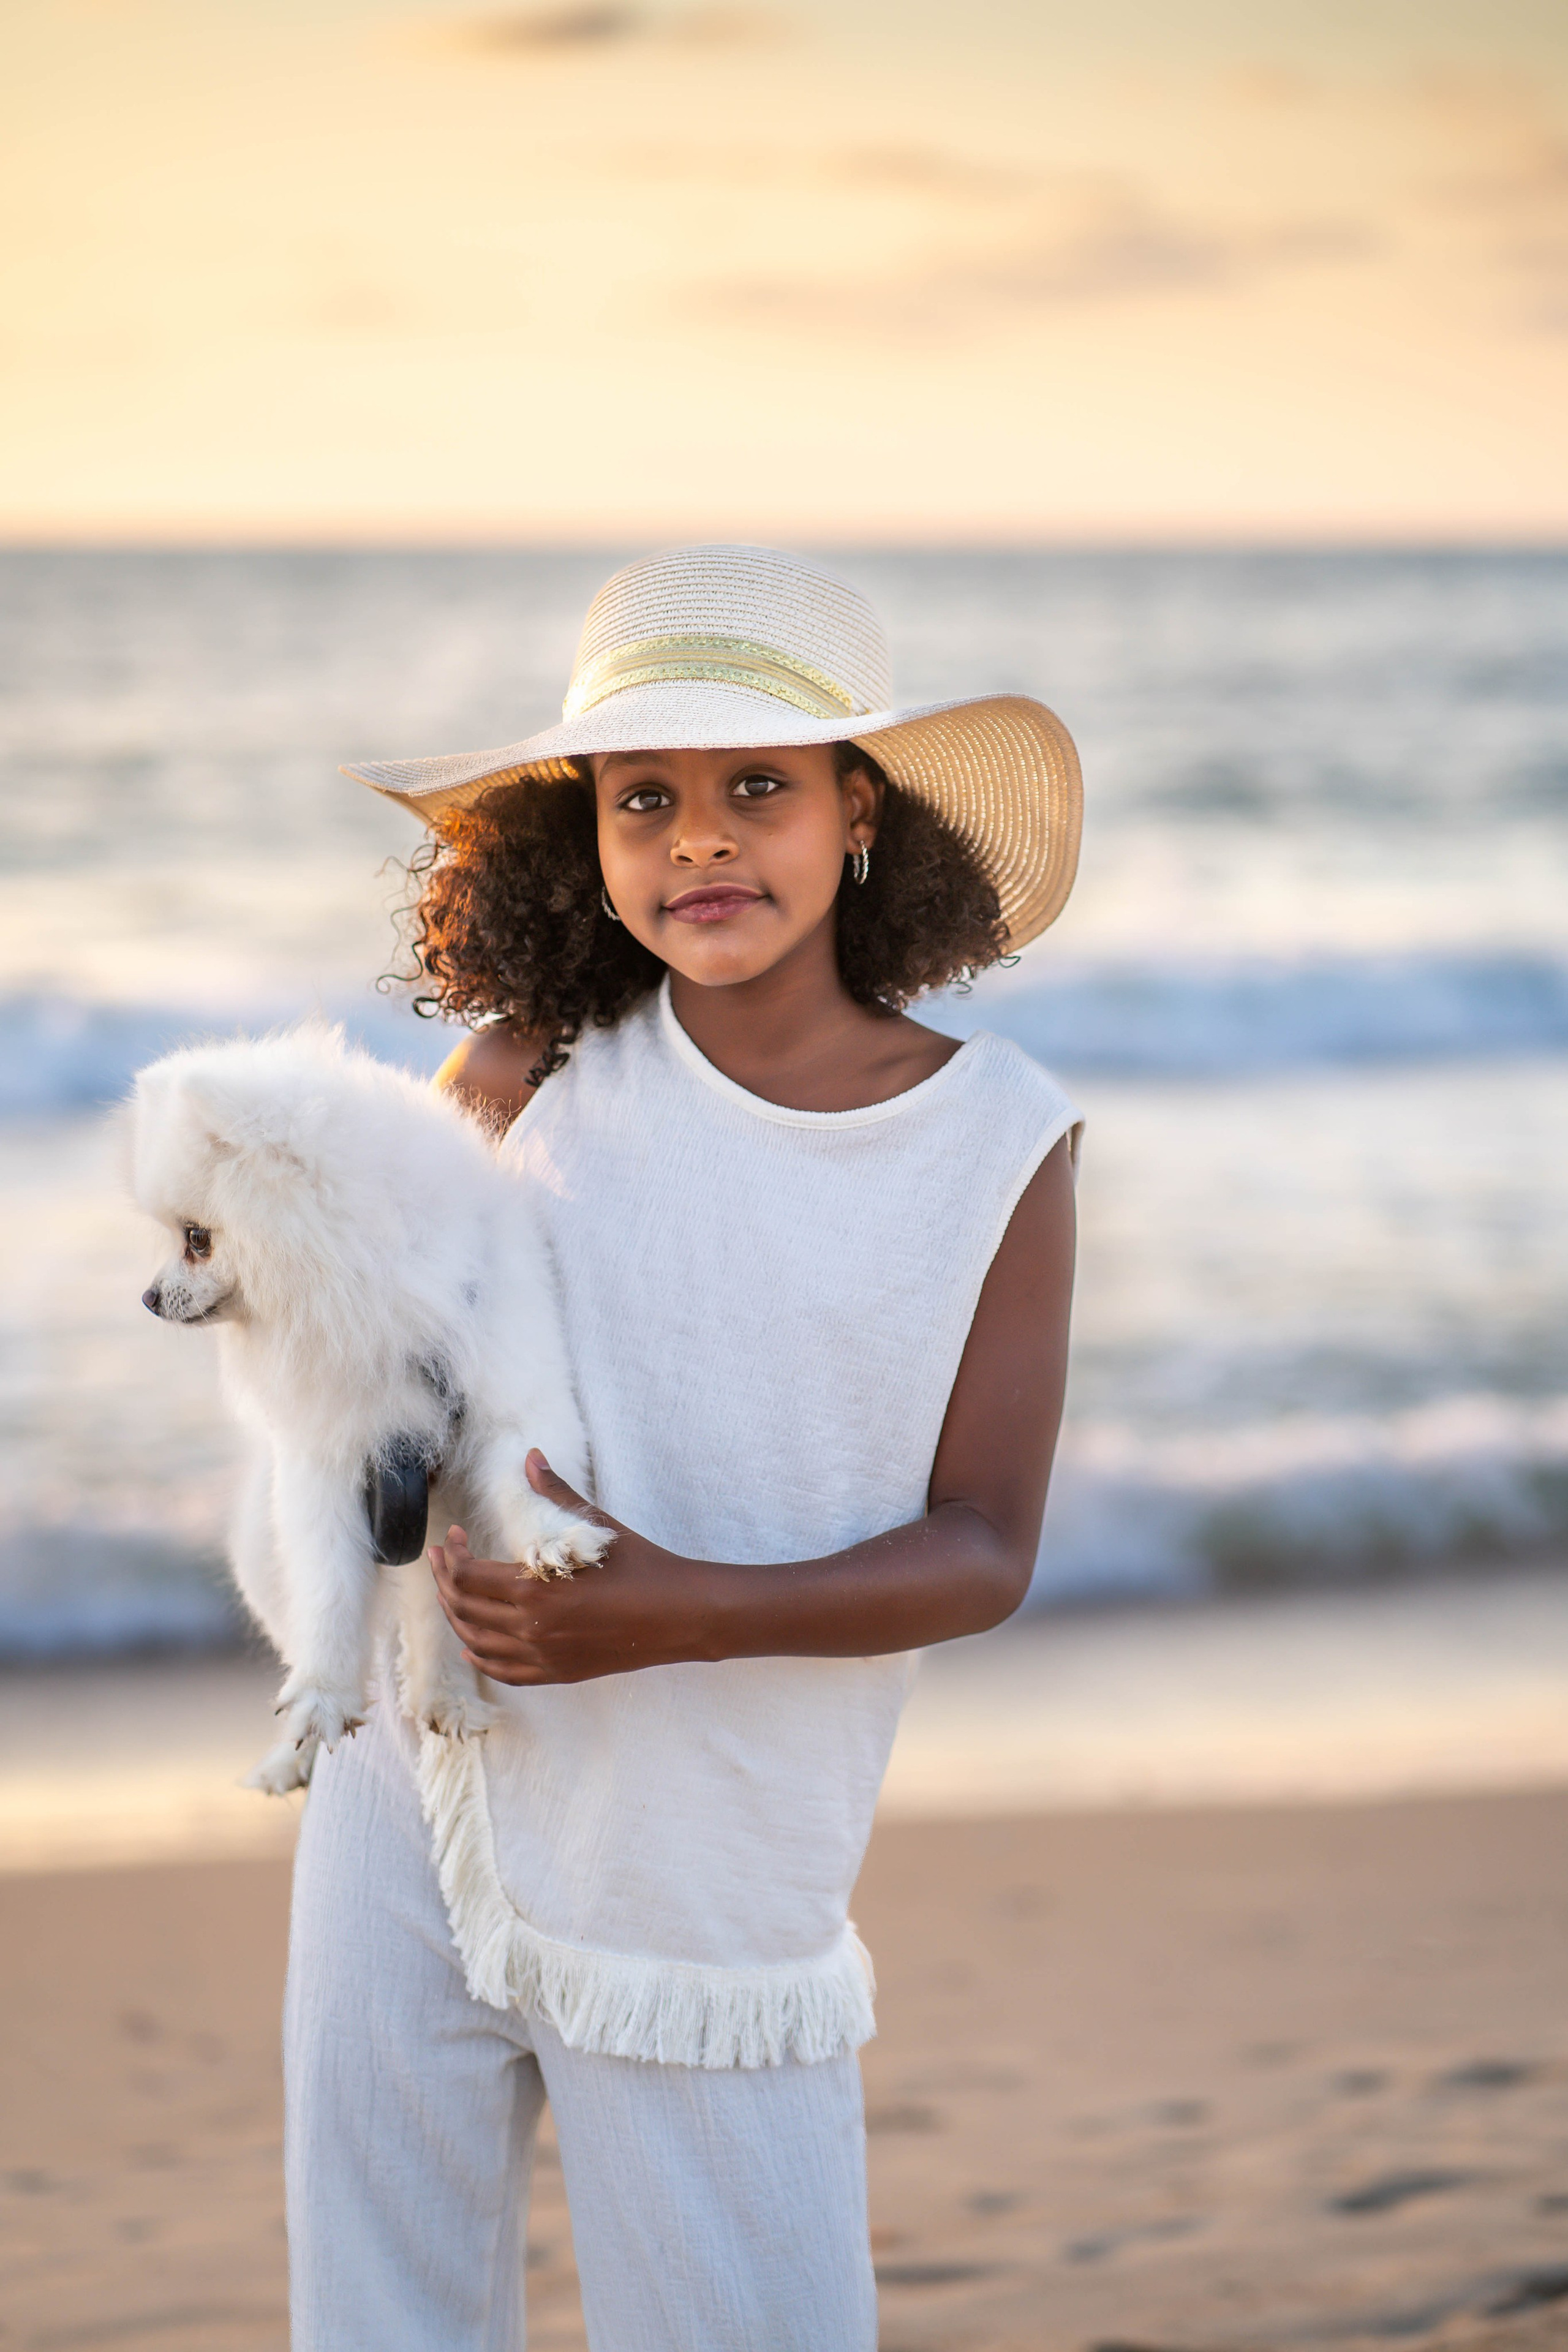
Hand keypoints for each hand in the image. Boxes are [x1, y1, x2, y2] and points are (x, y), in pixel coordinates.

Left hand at [429, 1451, 720, 1684]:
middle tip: (439, 1559)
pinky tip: (472, 1644)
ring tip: (450, 1593)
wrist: (680, 1615)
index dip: (451, 1554)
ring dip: (456, 1616)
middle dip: (444, 1580)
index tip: (454, 1535)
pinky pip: (503, 1671)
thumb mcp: (596, 1527)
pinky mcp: (556, 1673)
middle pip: (463, 1608)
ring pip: (476, 1641)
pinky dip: (480, 1656)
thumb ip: (556, 1493)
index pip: (467, 1575)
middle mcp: (531, 1629)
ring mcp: (542, 1656)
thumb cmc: (642, 1566)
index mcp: (536, 1590)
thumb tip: (531, 1456)